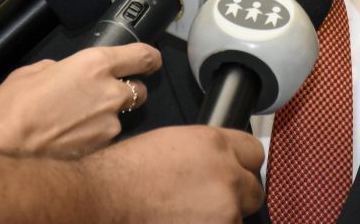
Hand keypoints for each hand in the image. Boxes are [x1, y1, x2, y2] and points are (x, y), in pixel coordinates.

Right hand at [0, 44, 160, 155]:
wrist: (7, 154)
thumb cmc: (15, 111)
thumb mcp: (32, 72)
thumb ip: (58, 68)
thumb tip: (63, 72)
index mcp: (94, 64)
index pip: (142, 56)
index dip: (150, 58)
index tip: (151, 60)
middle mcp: (110, 92)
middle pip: (139, 89)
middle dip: (128, 91)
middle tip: (105, 96)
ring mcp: (109, 123)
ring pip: (120, 116)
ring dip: (106, 117)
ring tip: (76, 122)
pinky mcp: (104, 147)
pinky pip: (107, 137)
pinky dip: (95, 136)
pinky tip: (72, 138)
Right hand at [89, 125, 264, 222]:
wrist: (105, 199)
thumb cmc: (127, 173)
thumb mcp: (175, 143)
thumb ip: (208, 152)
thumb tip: (223, 163)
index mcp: (216, 144)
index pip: (255, 154)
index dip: (241, 166)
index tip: (233, 175)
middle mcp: (226, 176)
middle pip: (253, 190)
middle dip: (235, 197)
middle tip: (207, 202)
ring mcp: (224, 210)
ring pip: (237, 217)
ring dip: (220, 218)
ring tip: (187, 216)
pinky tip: (183, 222)